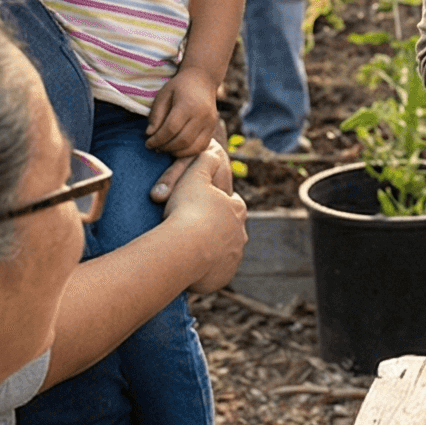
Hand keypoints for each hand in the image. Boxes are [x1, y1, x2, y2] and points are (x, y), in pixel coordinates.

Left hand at [146, 66, 221, 158]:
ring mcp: (210, 123)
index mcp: (188, 105)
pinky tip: (177, 148)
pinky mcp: (213, 129)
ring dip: (176, 152)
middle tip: (155, 147)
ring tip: (165, 148)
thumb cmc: (179, 87)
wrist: (203, 80)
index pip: (171, 128)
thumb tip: (150, 134)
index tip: (148, 143)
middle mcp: (202, 115)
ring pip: (193, 147)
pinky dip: (188, 152)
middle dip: (165, 147)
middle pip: (182, 140)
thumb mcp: (163, 95)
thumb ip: (156, 115)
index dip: (158, 139)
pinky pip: (201, 147)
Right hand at [158, 140, 246, 293]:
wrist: (184, 248)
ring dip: (211, 251)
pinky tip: (191, 268)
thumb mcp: (194, 177)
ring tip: (190, 251)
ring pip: (223, 252)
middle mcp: (240, 233)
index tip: (201, 208)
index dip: (215, 205)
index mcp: (237, 209)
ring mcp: (234, 256)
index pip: (230, 204)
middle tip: (194, 231)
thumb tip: (212, 149)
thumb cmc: (187, 210)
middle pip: (228, 230)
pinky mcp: (224, 275)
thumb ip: (205, 161)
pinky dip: (207, 271)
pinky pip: (215, 272)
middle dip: (215, 230)